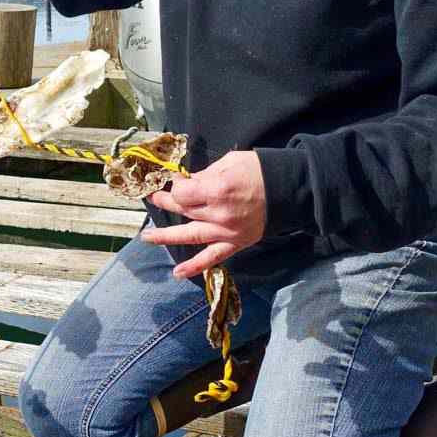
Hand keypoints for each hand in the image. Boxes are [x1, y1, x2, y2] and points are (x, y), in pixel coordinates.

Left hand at [141, 151, 267, 277]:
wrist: (289, 189)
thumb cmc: (259, 170)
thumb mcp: (229, 162)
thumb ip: (204, 174)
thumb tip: (186, 182)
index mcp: (217, 190)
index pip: (182, 192)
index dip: (175, 185)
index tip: (176, 179)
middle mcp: (219, 214)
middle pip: (183, 210)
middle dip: (167, 202)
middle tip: (156, 197)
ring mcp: (227, 231)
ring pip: (190, 235)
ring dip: (166, 236)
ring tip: (147, 238)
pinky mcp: (236, 243)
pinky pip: (213, 258)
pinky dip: (196, 267)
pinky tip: (178, 274)